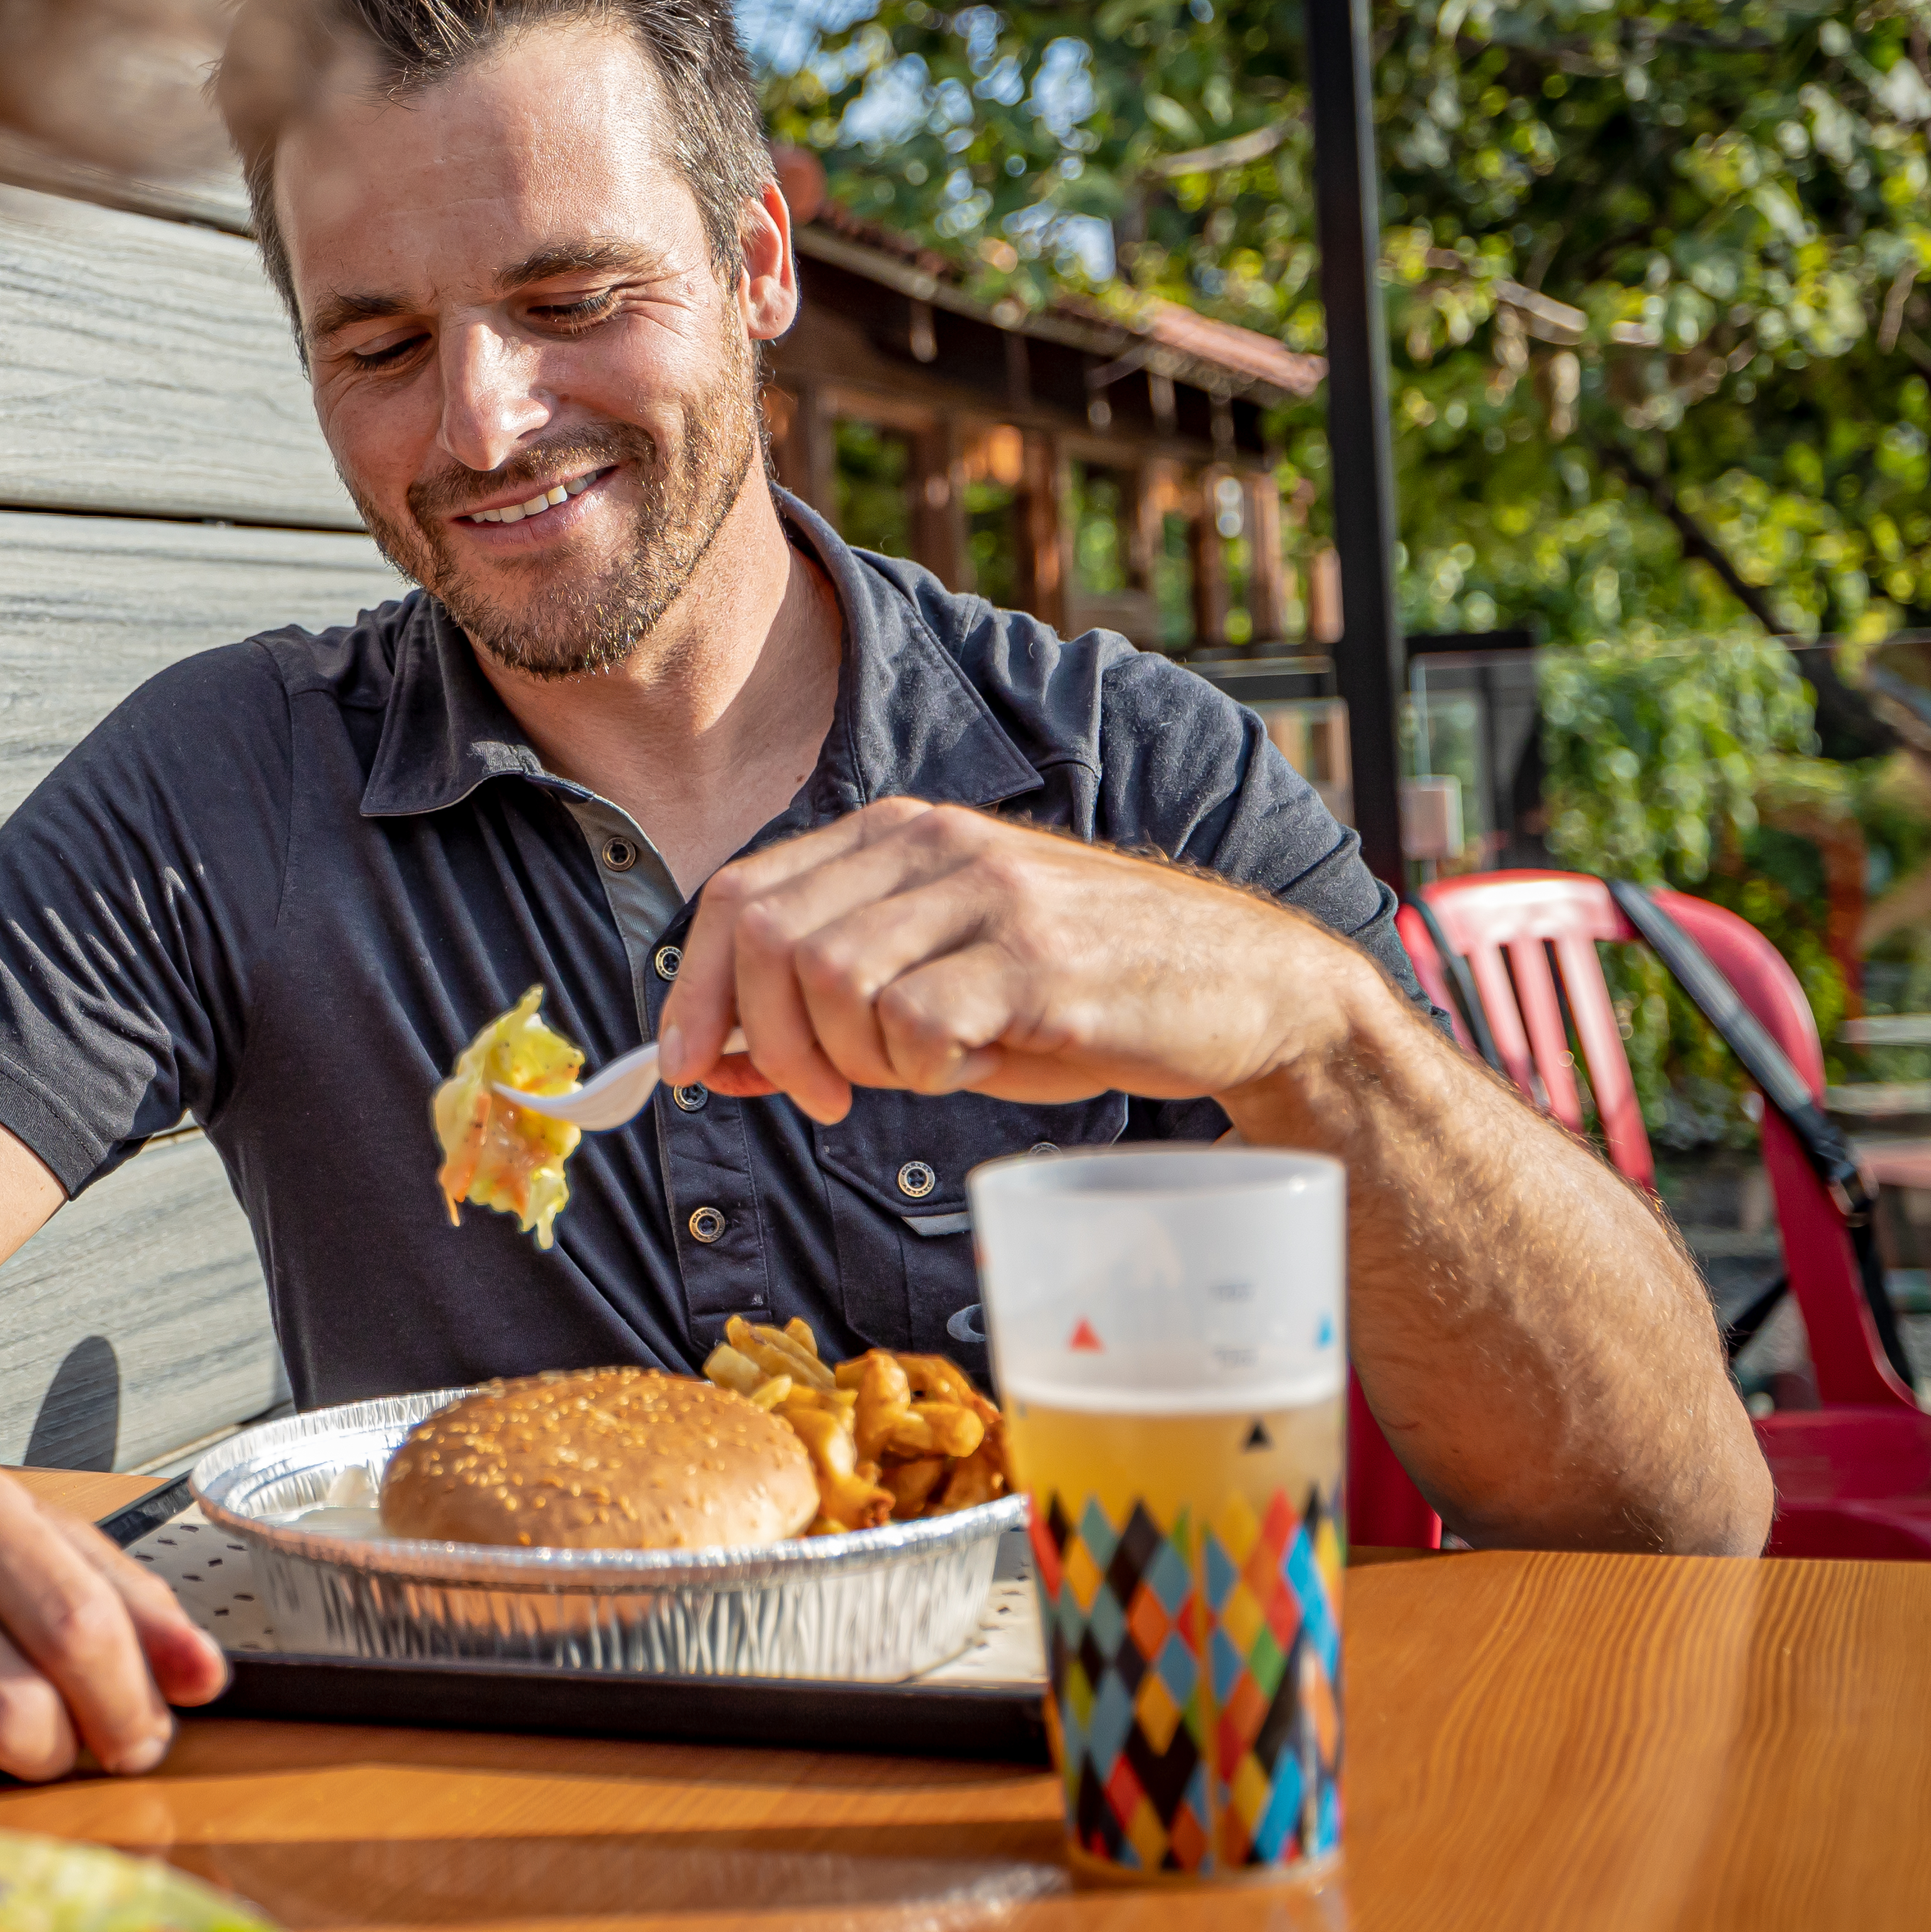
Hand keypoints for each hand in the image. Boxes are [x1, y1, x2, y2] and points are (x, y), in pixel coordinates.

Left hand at [658, 799, 1385, 1124]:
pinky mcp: (1038, 958)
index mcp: (896, 834)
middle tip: (825, 1097)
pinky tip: (979, 1066)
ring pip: (832, 979)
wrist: (1245, 993)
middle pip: (772, 938)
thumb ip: (825, 1012)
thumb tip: (710, 1061)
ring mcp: (989, 893)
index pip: (741, 894)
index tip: (685, 1067)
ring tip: (924, 1071)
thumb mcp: (939, 987)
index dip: (697, 988)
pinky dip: (925, 1071)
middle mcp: (935, 843)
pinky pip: (917, 1024)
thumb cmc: (1080, 996)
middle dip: (770, 1039)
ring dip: (855, 1059)